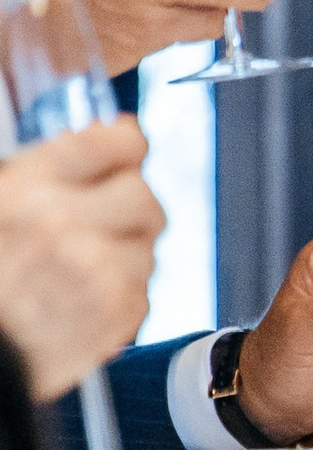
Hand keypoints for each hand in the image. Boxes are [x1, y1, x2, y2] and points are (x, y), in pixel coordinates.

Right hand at [0, 119, 161, 399]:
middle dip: (131, 209)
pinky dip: (120, 300)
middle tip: (110, 223)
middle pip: (142, 195)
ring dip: (125, 260)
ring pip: (147, 248)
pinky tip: (82, 305)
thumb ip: (46, 171)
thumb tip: (112, 134)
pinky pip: (142, 293)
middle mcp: (63, 222)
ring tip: (81, 276)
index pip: (113, 142)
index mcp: (27, 187)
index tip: (127, 152)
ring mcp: (94, 270)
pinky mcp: (113, 314)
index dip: (126, 145)